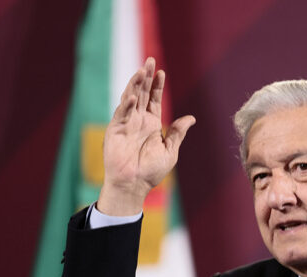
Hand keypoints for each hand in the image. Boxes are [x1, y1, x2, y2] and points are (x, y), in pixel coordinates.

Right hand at [98, 57, 194, 214]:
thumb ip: (177, 133)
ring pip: (130, 99)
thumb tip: (191, 118)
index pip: (154, 99)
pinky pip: (121, 114)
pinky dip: (127, 105)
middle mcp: (138, 120)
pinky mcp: (115, 130)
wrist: (135, 185)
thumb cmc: (152, 171)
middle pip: (143, 93)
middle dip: (146, 77)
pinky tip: (134, 96)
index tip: (161, 72)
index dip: (158, 85)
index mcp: (152, 124)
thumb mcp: (170, 150)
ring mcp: (126, 123)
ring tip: (141, 71)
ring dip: (135, 85)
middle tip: (150, 61)